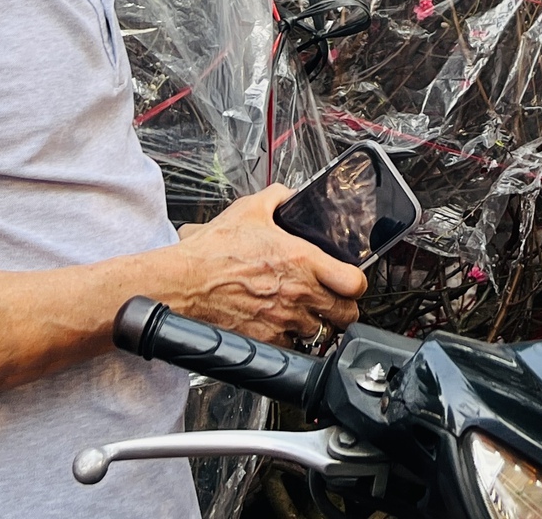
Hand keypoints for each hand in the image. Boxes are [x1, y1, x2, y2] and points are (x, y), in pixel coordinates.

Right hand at [163, 184, 367, 345]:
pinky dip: (291, 339)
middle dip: (344, 309)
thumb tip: (289, 194)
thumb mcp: (250, 210)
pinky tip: (282, 326)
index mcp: (302, 260)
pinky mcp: (266, 340)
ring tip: (307, 314)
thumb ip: (277, 198)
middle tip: (335, 303)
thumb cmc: (213, 251)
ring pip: (320, 334)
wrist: (183, 283)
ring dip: (317, 325)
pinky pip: (292, 347)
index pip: (355, 282)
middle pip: (346, 314)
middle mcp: (298, 293)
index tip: (352, 283)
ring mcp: (283, 320)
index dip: (358, 284)